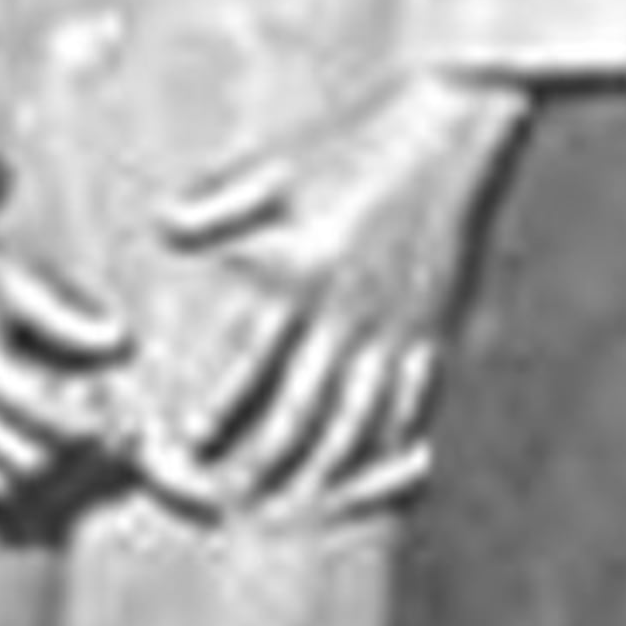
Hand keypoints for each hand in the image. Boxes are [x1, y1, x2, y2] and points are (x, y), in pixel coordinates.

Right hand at [0, 180, 132, 527]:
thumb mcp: (12, 278)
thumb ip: (65, 316)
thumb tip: (119, 342)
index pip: (51, 427)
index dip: (99, 430)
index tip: (128, 421)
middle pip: (28, 472)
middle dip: (80, 465)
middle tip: (114, 446)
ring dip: (43, 497)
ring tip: (78, 471)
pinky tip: (31, 496)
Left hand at [153, 71, 526, 511]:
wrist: (460, 123)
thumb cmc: (364, 137)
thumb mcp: (284, 164)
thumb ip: (221, 201)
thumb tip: (165, 228)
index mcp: (305, 273)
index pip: (251, 363)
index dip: (218, 410)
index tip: (192, 441)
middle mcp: (351, 311)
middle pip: (303, 412)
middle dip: (265, 462)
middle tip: (235, 496)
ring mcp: (401, 323)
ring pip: (361, 420)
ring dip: (326, 469)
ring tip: (300, 501)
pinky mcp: (440, 323)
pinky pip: (417, 399)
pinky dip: (395, 441)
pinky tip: (378, 464)